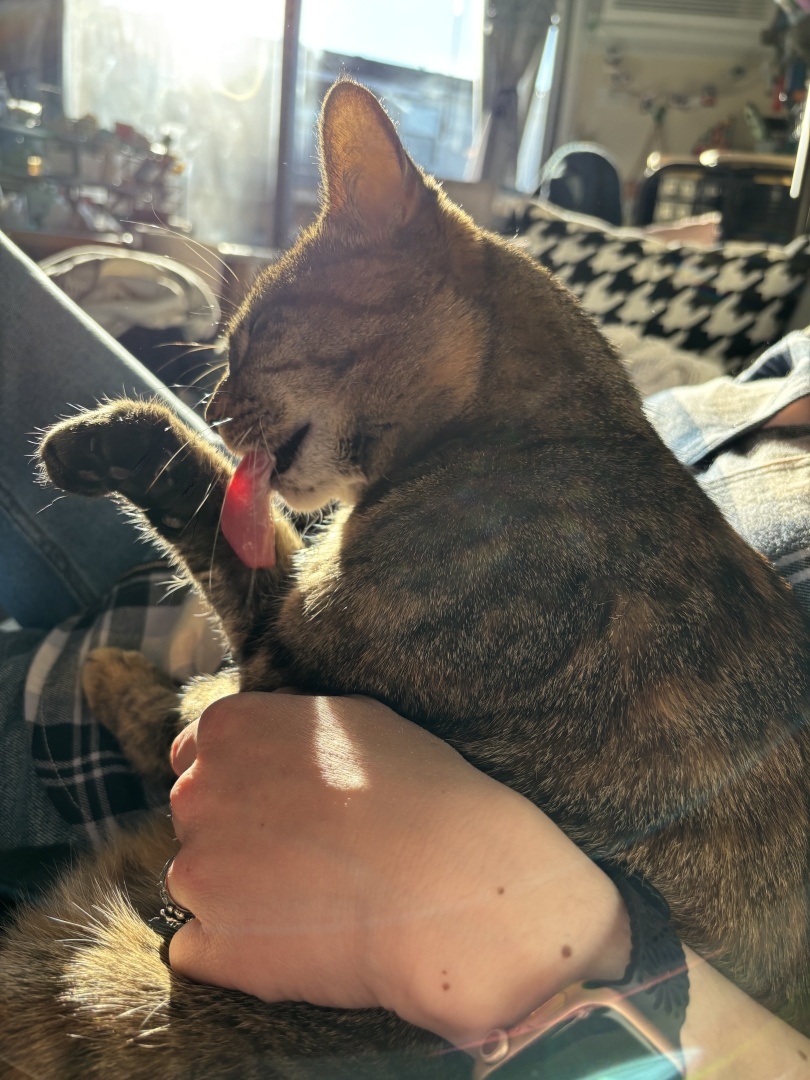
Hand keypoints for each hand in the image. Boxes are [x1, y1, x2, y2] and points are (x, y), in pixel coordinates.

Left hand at [167, 692, 629, 1047]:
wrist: (453, 886)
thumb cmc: (420, 795)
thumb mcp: (356, 720)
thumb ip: (288, 724)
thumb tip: (268, 744)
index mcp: (231, 729)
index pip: (197, 752)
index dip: (241, 780)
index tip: (279, 803)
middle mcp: (198, 793)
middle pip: (197, 815)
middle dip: (237, 831)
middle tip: (307, 850)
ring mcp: (197, 872)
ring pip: (198, 881)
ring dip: (236, 891)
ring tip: (310, 898)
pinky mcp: (210, 946)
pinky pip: (197, 948)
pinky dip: (234, 950)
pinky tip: (292, 941)